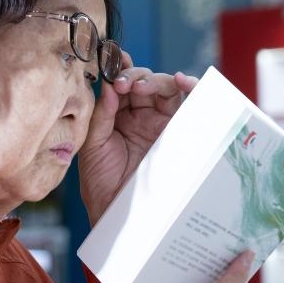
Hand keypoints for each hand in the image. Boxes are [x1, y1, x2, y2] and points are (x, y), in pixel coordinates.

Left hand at [78, 51, 198, 226]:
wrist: (119, 217)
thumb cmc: (102, 187)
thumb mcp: (93, 147)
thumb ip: (102, 115)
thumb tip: (107, 85)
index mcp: (117, 119)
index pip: (121, 85)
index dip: (118, 71)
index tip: (110, 64)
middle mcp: (141, 119)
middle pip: (144, 82)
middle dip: (134, 76)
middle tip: (122, 84)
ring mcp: (161, 125)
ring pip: (165, 89)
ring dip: (154, 80)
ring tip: (139, 87)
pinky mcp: (180, 133)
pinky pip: (190, 104)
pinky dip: (190, 87)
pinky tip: (182, 80)